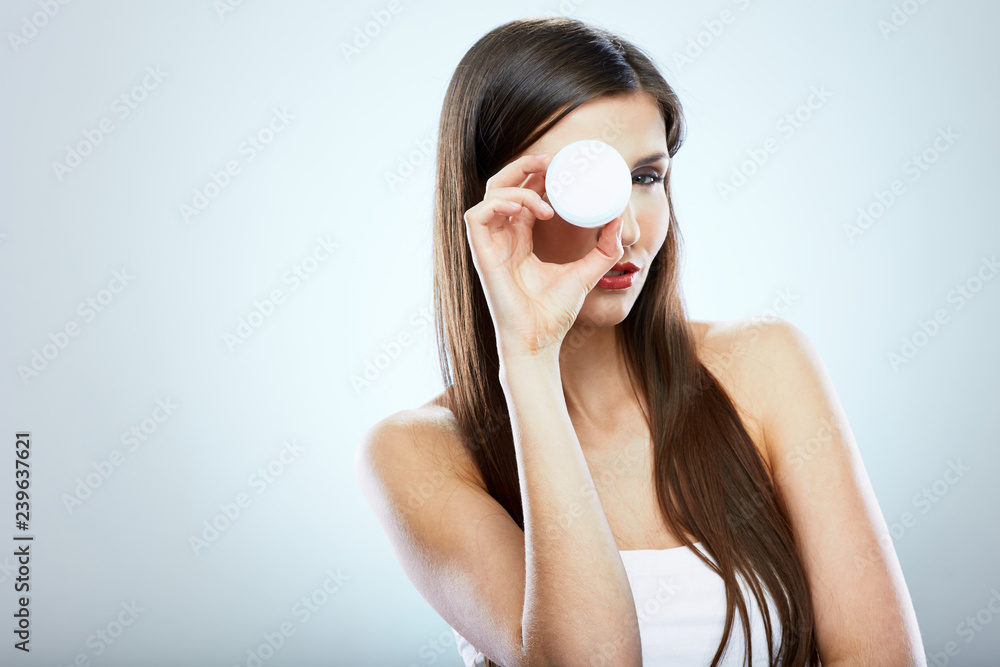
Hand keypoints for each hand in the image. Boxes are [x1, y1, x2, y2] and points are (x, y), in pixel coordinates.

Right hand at [463, 153, 624, 357]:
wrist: (539, 341)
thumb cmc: (554, 314)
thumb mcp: (587, 273)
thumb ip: (603, 249)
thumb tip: (619, 220)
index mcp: (520, 240)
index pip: (523, 194)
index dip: (538, 174)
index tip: (563, 165)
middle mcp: (502, 238)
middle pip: (504, 185)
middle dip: (525, 166)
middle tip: (553, 161)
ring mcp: (490, 245)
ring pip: (489, 193)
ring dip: (517, 183)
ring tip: (545, 188)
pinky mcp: (481, 255)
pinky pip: (477, 215)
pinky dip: (500, 203)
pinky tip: (527, 210)